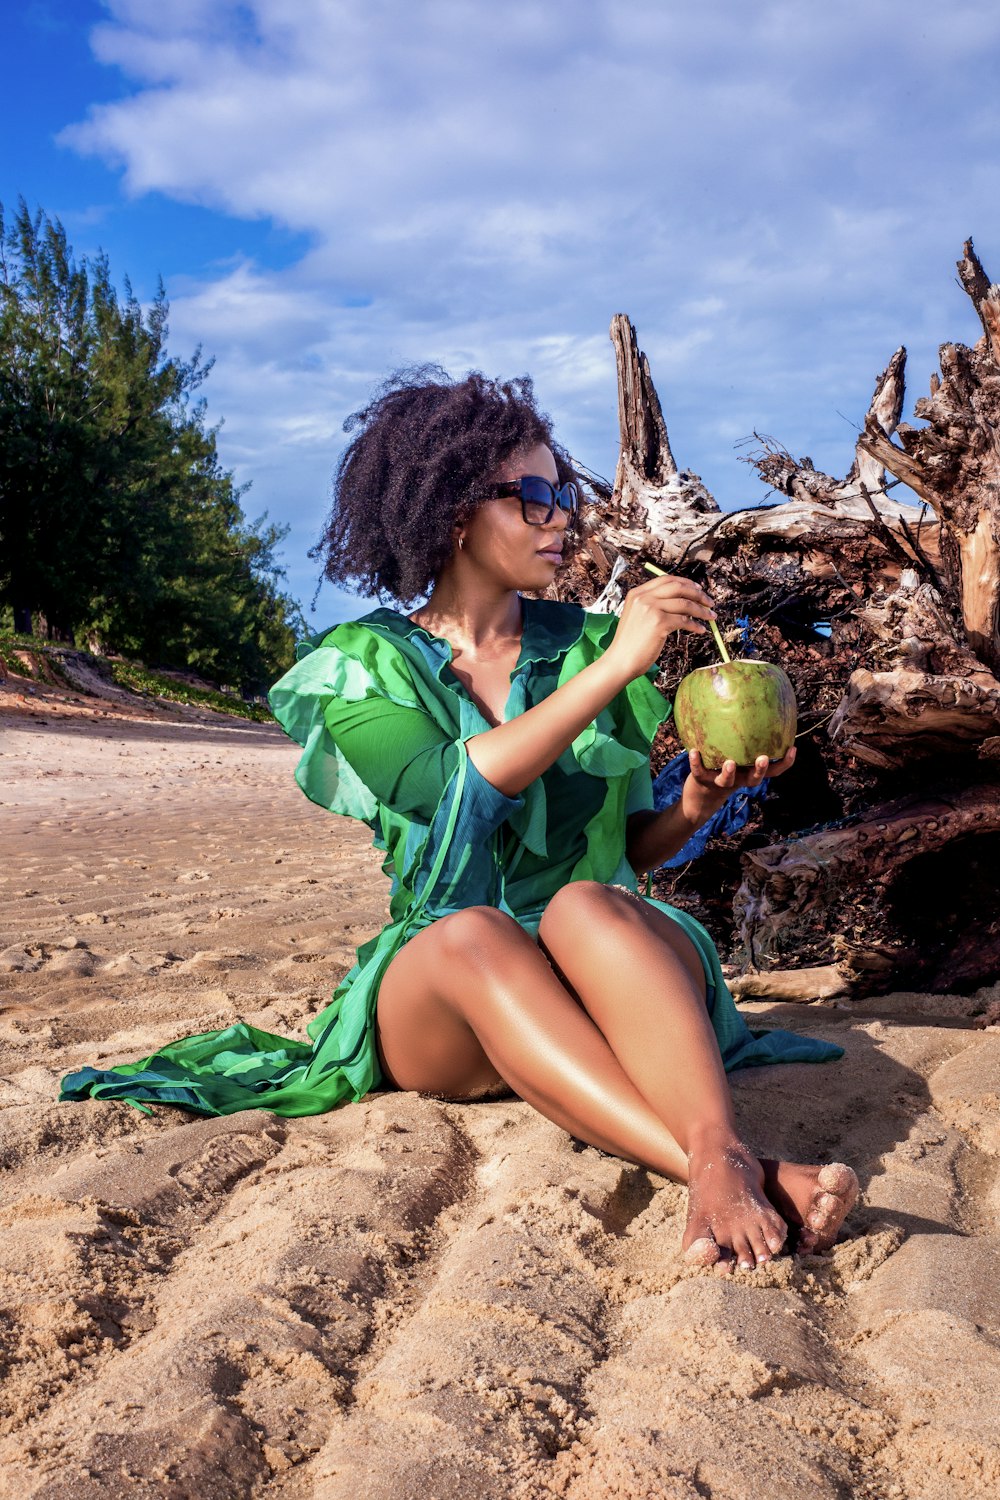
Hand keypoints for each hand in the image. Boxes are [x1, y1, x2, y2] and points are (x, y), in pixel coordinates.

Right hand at [606, 573, 715, 679]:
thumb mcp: (638, 616)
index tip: (698, 589)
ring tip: (711, 616)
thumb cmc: (631, 643)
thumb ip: (654, 605)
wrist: (621, 660)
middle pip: (678, 587)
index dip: (686, 583)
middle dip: (698, 594)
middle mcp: (644, 597)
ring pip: (685, 604)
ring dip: (701, 610)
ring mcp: (651, 609)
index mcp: (638, 593)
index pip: (666, 580)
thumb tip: (682, 601)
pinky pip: (684, 620)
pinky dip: (696, 625)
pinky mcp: (659, 622)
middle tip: (709, 602)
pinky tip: (700, 629)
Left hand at [680, 746, 796, 825]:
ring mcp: (720, 782)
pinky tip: (693, 751)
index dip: (784, 763)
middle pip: (753, 779)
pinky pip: (699, 771)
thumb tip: (753, 714)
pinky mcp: (702, 781)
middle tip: (764, 758)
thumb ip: (743, 745)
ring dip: (729, 773)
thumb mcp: (737, 761)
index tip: (793, 748)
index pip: (772, 772)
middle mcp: (738, 779)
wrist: (698, 800)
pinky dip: (695, 762)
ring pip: (727, 780)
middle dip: (760, 770)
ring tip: (730, 763)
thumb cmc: (721, 773)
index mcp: (748, 774)